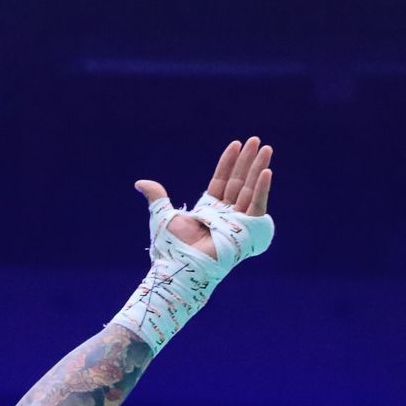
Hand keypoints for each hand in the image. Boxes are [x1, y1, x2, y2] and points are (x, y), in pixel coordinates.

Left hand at [134, 136, 273, 257]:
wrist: (182, 266)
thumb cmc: (172, 247)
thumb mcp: (163, 215)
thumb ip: (157, 197)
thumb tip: (139, 182)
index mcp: (209, 210)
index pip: (222, 180)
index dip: (228, 162)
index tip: (235, 144)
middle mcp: (225, 214)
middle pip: (239, 181)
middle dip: (247, 160)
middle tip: (255, 140)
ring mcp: (237, 221)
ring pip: (250, 189)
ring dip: (258, 168)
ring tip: (266, 148)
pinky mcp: (247, 229)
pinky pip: (257, 205)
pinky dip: (262, 189)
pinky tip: (266, 171)